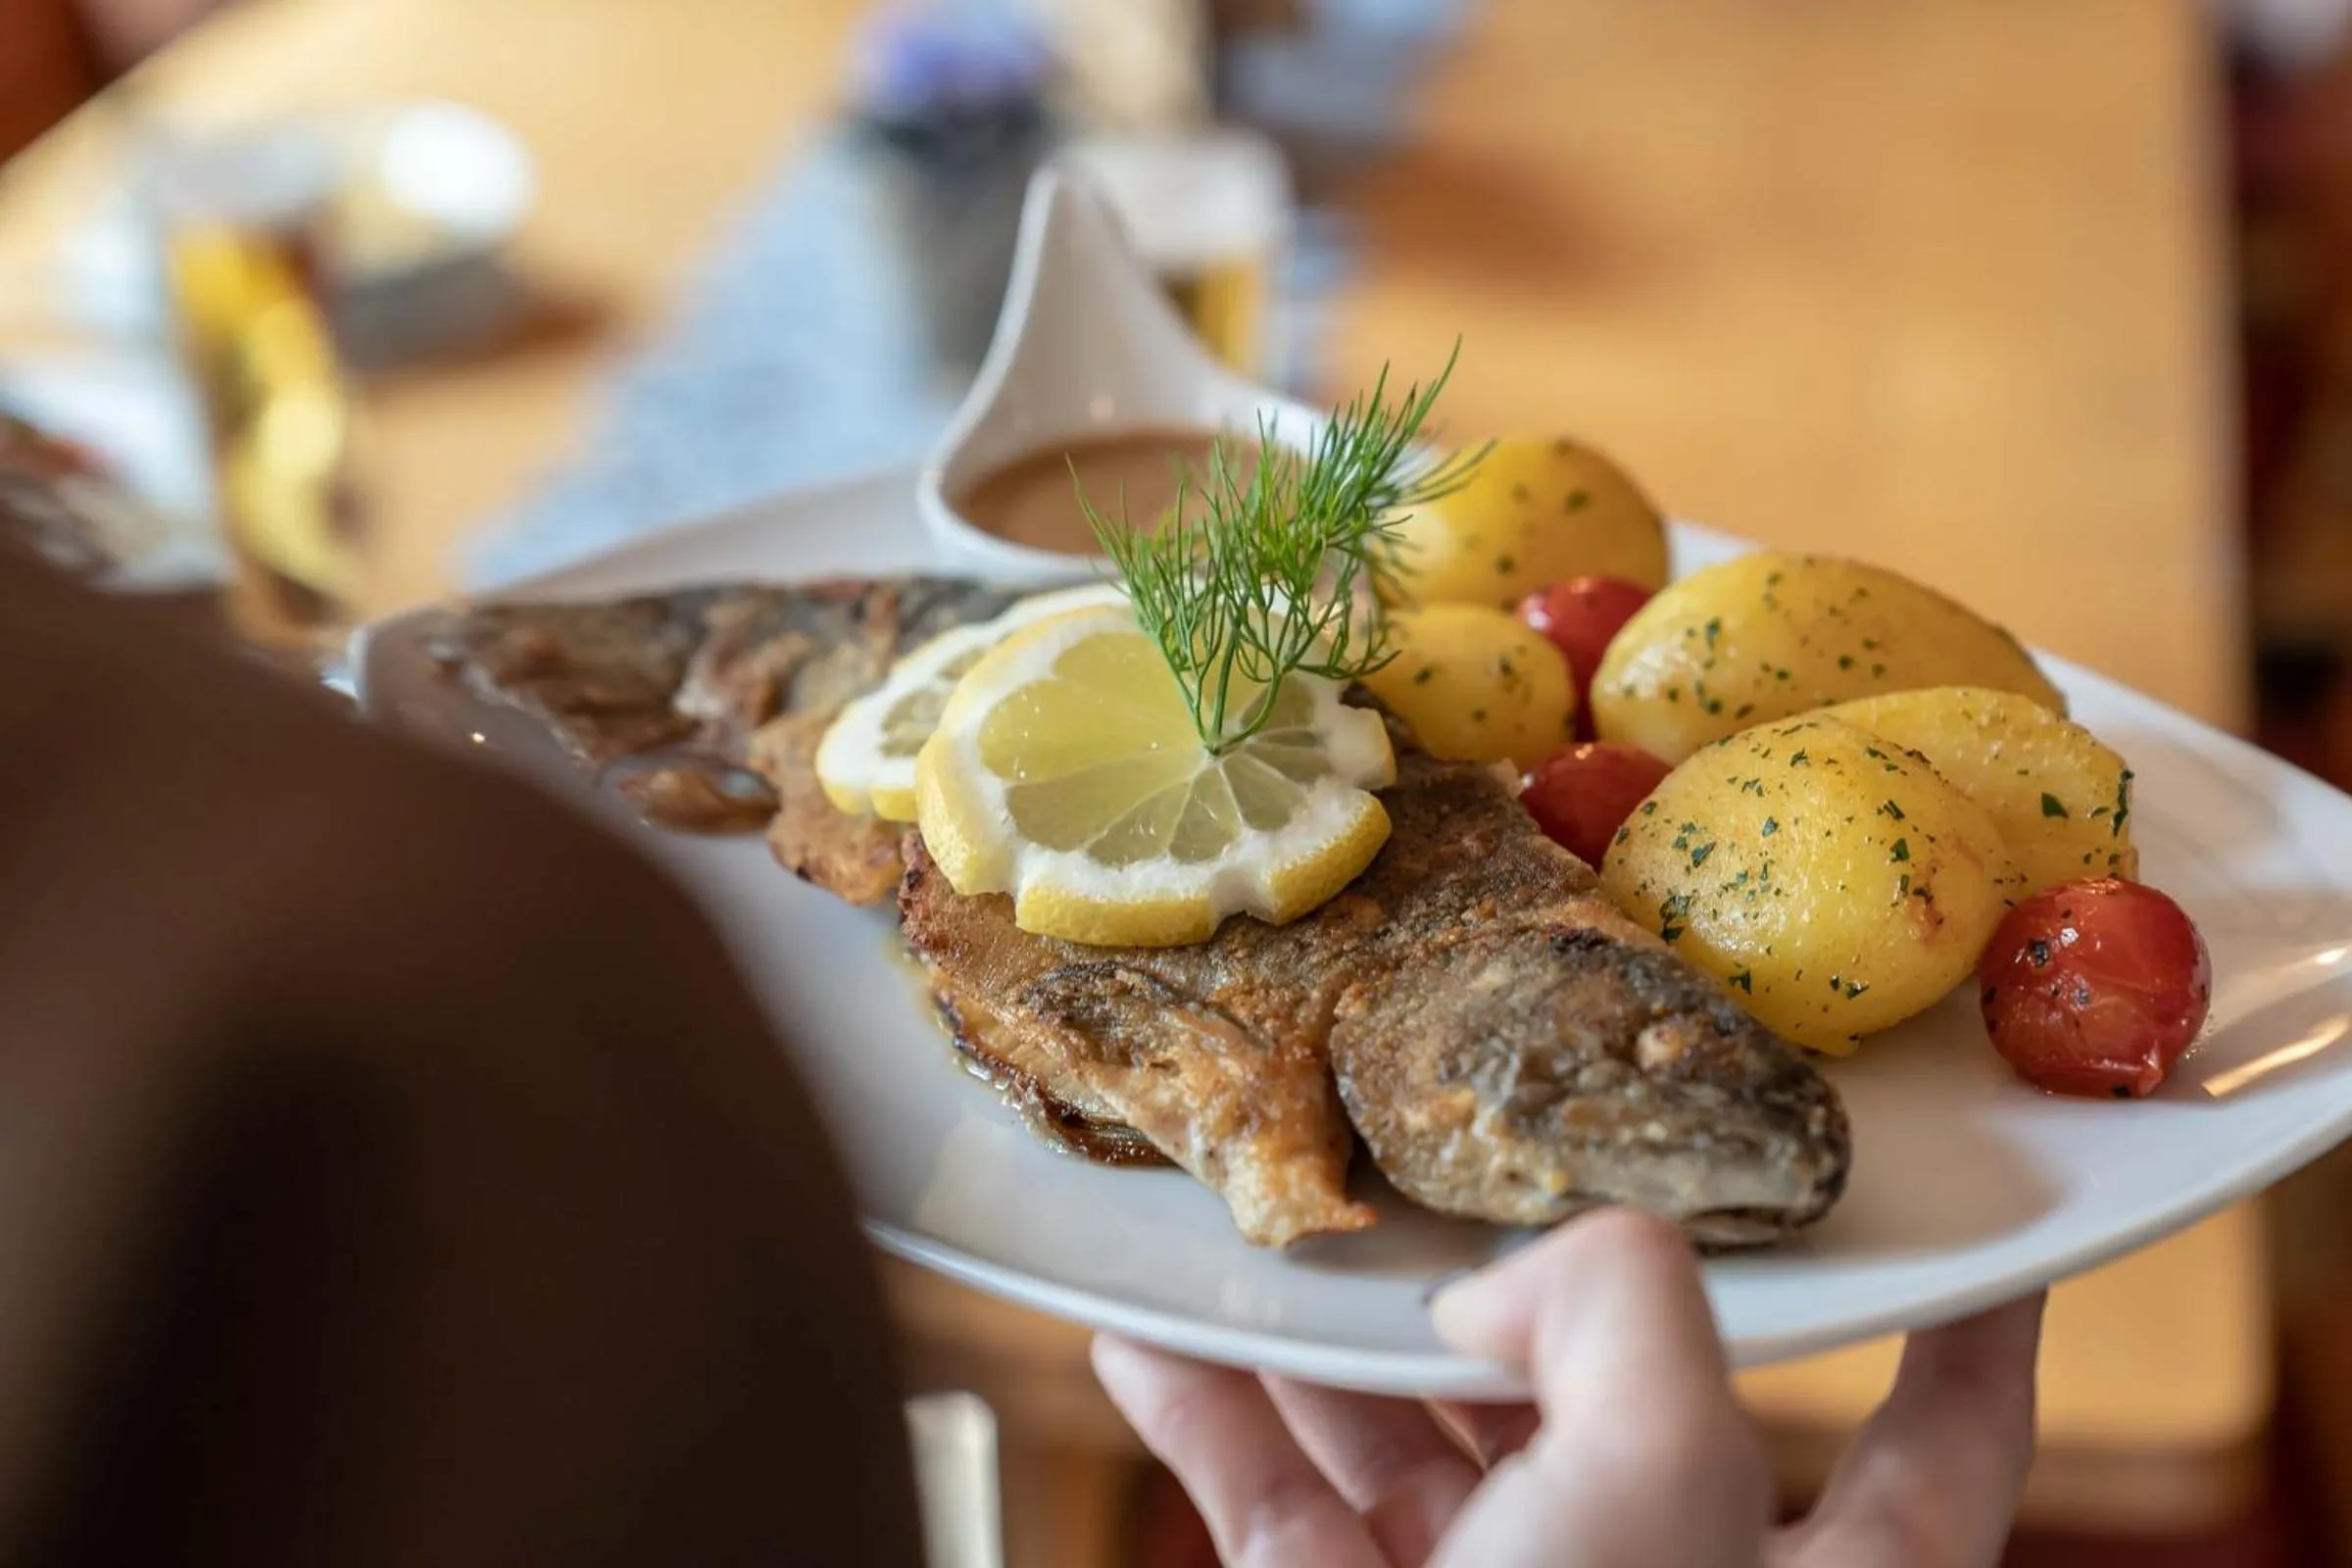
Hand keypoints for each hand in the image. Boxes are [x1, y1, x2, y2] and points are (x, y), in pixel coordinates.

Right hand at [1093, 1208, 2044, 1567]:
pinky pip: (1284, 1507)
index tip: (1962, 1227)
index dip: (1961, 1327)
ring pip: (1420, 1440)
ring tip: (1267, 1230)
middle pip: (1610, 1391)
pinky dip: (1218, 1421)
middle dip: (1522, 1278)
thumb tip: (1508, 1280)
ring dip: (1326, 1338)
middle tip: (1470, 1161)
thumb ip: (1626, 1313)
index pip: (1939, 1438)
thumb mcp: (1654, 1480)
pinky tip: (1153, 1341)